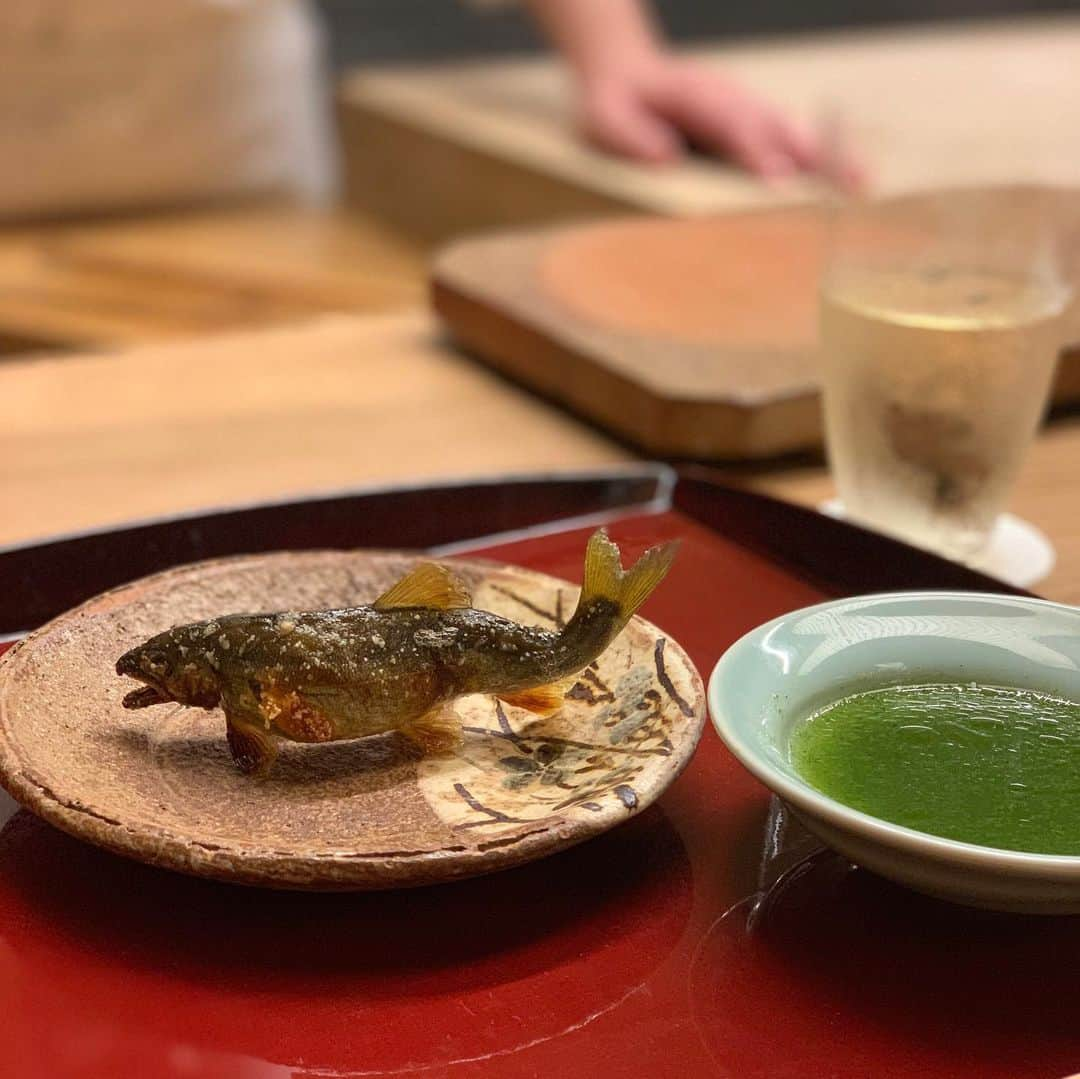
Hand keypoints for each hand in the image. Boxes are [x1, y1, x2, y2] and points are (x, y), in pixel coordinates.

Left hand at [578, 54, 864, 188]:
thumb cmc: (612, 105)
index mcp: (695, 96)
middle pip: (777, 126)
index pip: (730, 122)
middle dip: (810, 156)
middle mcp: (730, 98)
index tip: (777, 179)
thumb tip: (665, 158)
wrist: (624, 72)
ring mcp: (746, 108)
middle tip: (845, 186)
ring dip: (829, 157)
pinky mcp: (754, 124)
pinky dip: (824, 159)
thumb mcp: (603, 118)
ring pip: (793, 132)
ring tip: (862, 185)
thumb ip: (629, 135)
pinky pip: (793, 141)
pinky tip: (852, 181)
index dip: (755, 149)